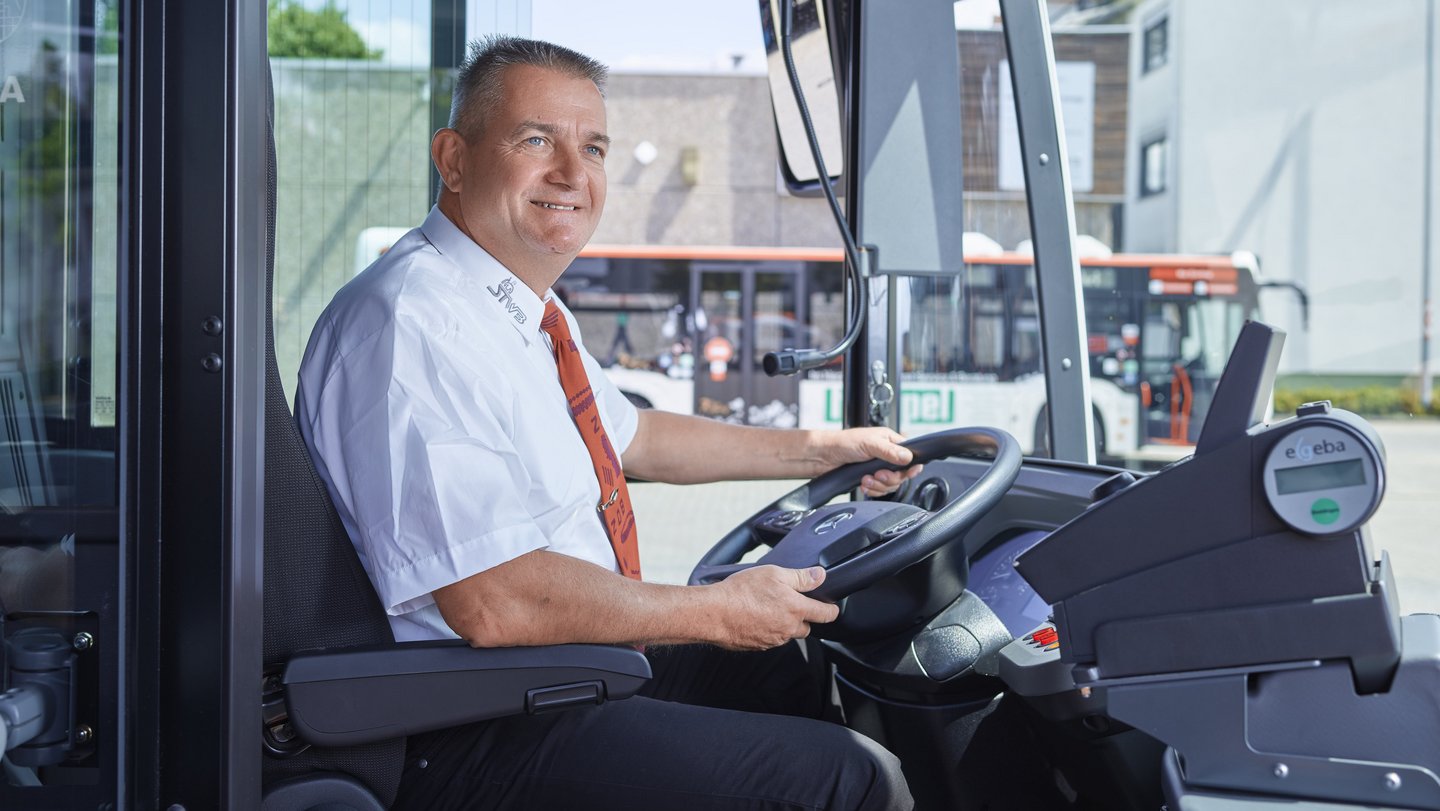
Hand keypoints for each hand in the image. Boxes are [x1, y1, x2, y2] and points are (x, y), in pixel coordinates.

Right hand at [709, 565, 840, 650]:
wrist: (714, 613)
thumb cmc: (741, 592)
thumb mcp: (774, 574)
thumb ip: (800, 577)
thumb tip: (819, 575)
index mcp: (796, 609)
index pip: (825, 614)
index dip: (831, 610)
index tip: (832, 608)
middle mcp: (788, 628)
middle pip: (806, 627)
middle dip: (803, 617)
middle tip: (790, 602)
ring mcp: (774, 640)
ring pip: (787, 633)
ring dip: (784, 623)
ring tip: (767, 607)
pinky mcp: (759, 646)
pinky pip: (771, 638)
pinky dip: (768, 629)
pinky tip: (755, 617)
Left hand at [821, 427, 923, 497]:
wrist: (824, 457)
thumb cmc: (843, 443)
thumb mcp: (869, 444)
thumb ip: (889, 451)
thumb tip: (908, 457)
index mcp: (890, 441)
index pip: (910, 455)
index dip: (911, 466)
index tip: (908, 472)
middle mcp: (886, 455)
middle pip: (901, 474)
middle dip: (889, 478)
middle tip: (878, 475)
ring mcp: (878, 468)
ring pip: (890, 484)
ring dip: (879, 485)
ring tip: (866, 479)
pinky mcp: (870, 479)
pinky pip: (880, 490)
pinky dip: (872, 490)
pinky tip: (864, 484)